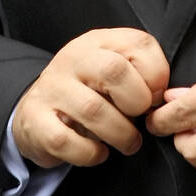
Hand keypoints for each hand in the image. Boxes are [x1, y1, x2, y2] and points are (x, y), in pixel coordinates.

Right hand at [13, 28, 169, 169]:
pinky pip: (66, 140)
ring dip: (121, 134)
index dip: (157, 75)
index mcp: (99, 42)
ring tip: (129, 142)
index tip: (155, 96)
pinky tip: (99, 152)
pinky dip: (90, 153)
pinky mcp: (35, 119)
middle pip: (114, 70)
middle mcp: (72, 59)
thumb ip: (141, 74)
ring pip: (93, 110)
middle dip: (137, 101)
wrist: (36, 112)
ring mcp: (51, 88)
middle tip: (140, 118)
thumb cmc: (88, 93)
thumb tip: (159, 97)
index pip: (138, 44)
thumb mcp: (114, 72)